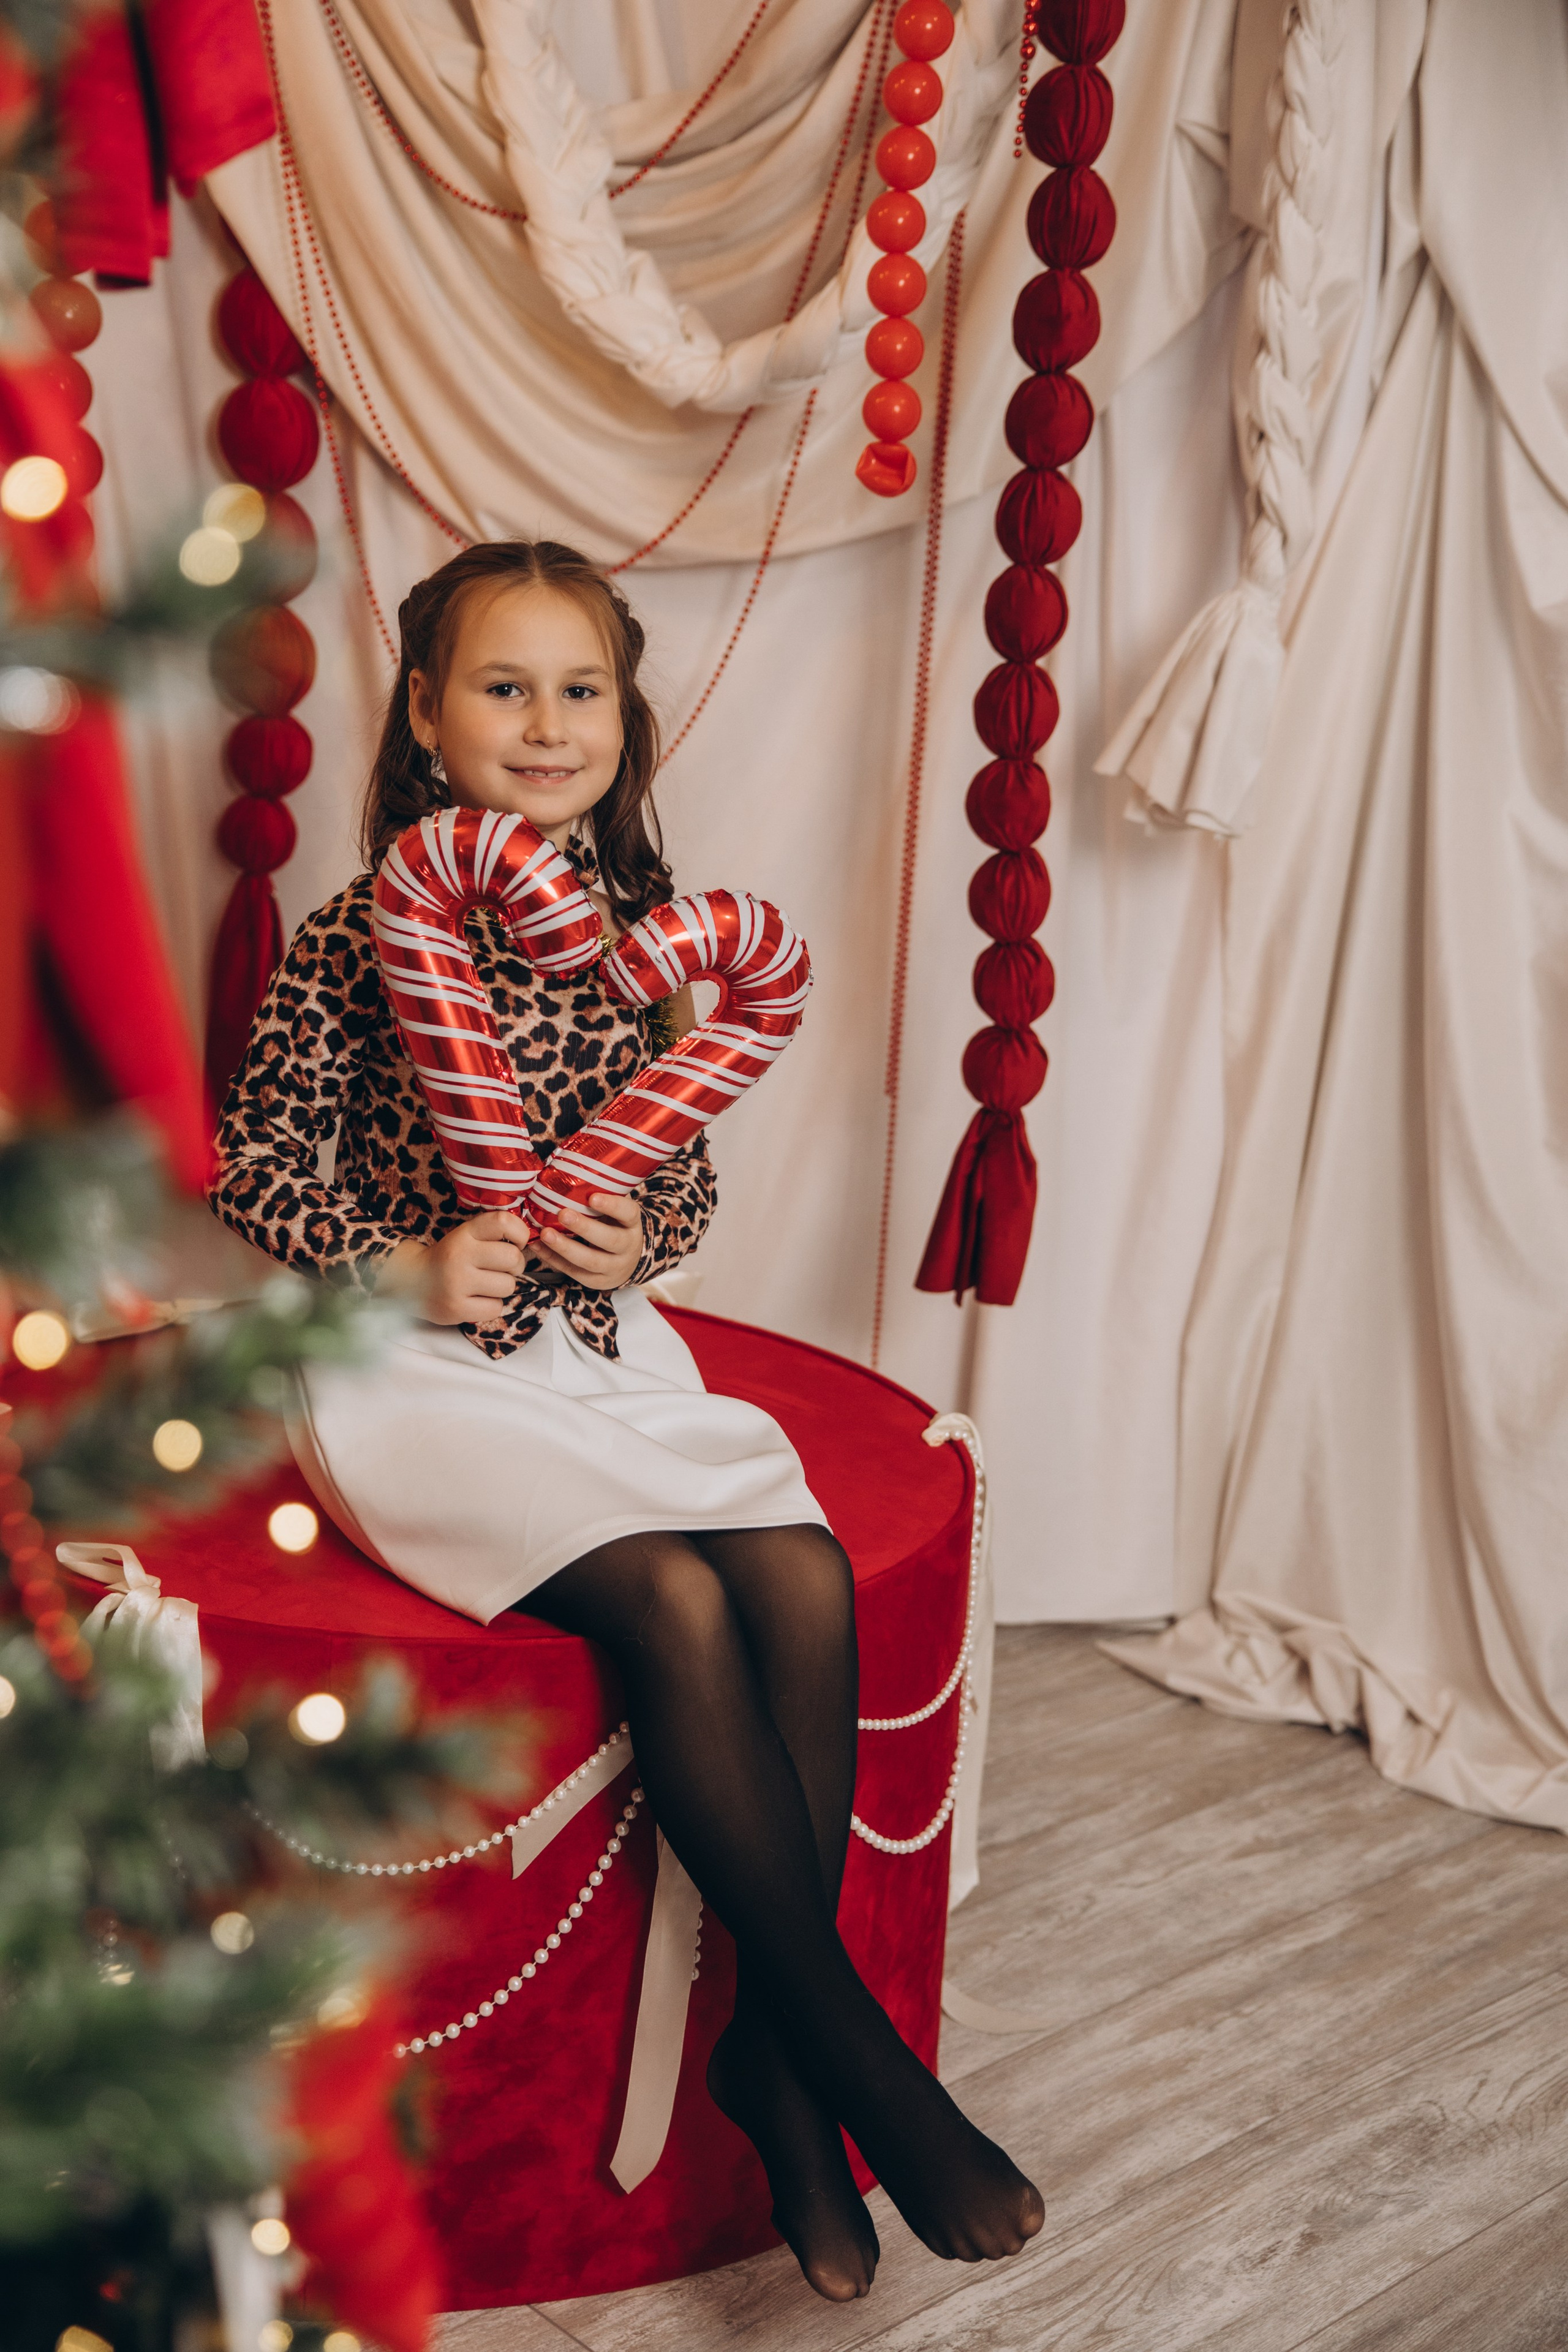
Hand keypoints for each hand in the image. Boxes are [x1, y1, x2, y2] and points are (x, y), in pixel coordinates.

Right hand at [383, 1208, 532, 1325]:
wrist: (412, 1281)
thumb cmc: (450, 1258)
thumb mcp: (466, 1237)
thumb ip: (493, 1234)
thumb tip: (534, 1239)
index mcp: (464, 1233)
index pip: (503, 1222)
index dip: (521, 1232)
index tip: (517, 1242)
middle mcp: (460, 1255)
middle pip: (513, 1258)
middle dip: (515, 1266)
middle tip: (503, 1268)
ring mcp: (457, 1282)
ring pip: (508, 1285)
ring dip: (503, 1287)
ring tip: (486, 1285)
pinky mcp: (456, 1308)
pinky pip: (496, 1307)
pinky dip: (492, 1305)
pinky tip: (477, 1299)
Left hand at [528, 1192, 642, 1290]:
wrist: (627, 1259)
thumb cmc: (612, 1224)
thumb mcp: (614, 1210)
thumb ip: (599, 1194)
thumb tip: (565, 1170)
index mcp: (632, 1224)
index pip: (628, 1213)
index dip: (612, 1206)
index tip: (593, 1197)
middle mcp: (627, 1247)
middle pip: (609, 1240)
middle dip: (585, 1227)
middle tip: (563, 1214)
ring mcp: (613, 1267)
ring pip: (590, 1261)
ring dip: (565, 1247)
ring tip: (545, 1234)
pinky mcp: (596, 1281)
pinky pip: (573, 1272)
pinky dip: (553, 1259)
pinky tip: (538, 1246)